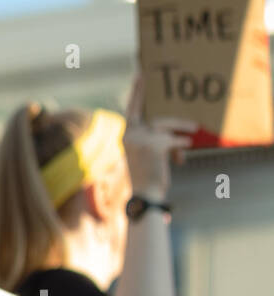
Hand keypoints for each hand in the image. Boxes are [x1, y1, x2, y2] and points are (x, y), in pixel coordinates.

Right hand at [123, 73, 196, 200]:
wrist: (145, 195)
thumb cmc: (147, 176)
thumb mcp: (149, 154)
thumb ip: (156, 139)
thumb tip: (179, 132)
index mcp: (126, 135)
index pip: (132, 110)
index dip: (137, 93)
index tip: (141, 75)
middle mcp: (130, 134)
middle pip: (155, 116)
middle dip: (170, 116)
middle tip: (184, 114)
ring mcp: (141, 139)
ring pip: (165, 125)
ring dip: (181, 127)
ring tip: (194, 131)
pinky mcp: (154, 145)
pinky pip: (173, 139)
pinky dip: (180, 146)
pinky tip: (181, 158)